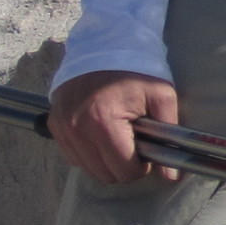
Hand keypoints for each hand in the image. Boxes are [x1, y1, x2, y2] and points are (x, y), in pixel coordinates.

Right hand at [49, 69, 180, 184]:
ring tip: (119, 135)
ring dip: (106, 160)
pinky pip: (73, 157)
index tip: (147, 148)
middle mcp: (76, 129)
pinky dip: (89, 153)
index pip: (123, 170)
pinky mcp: (54, 126)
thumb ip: (169, 135)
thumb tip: (171, 177)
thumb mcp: (161, 95)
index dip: (141, 165)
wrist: (103, 46)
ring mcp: (62, 129)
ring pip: (88, 169)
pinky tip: (102, 134)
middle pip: (105, 174)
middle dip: (124, 165)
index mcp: (103, 123)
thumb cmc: (136, 71)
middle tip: (135, 141)